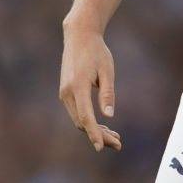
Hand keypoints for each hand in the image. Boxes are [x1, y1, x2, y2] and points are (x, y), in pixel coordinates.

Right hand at [59, 25, 121, 153]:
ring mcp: (64, 93)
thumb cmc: (96, 51)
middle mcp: (67, 92)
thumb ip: (107, 93)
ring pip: (78, 119)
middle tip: (118, 143)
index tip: (100, 147)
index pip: (85, 117)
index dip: (94, 133)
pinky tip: (103, 125)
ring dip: (94, 130)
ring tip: (114, 137)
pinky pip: (76, 112)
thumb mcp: (107, 69)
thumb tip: (108, 116)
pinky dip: (88, 121)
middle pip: (82, 122)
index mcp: (78, 86)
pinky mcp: (65, 92)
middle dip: (99, 135)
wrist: (79, 35)